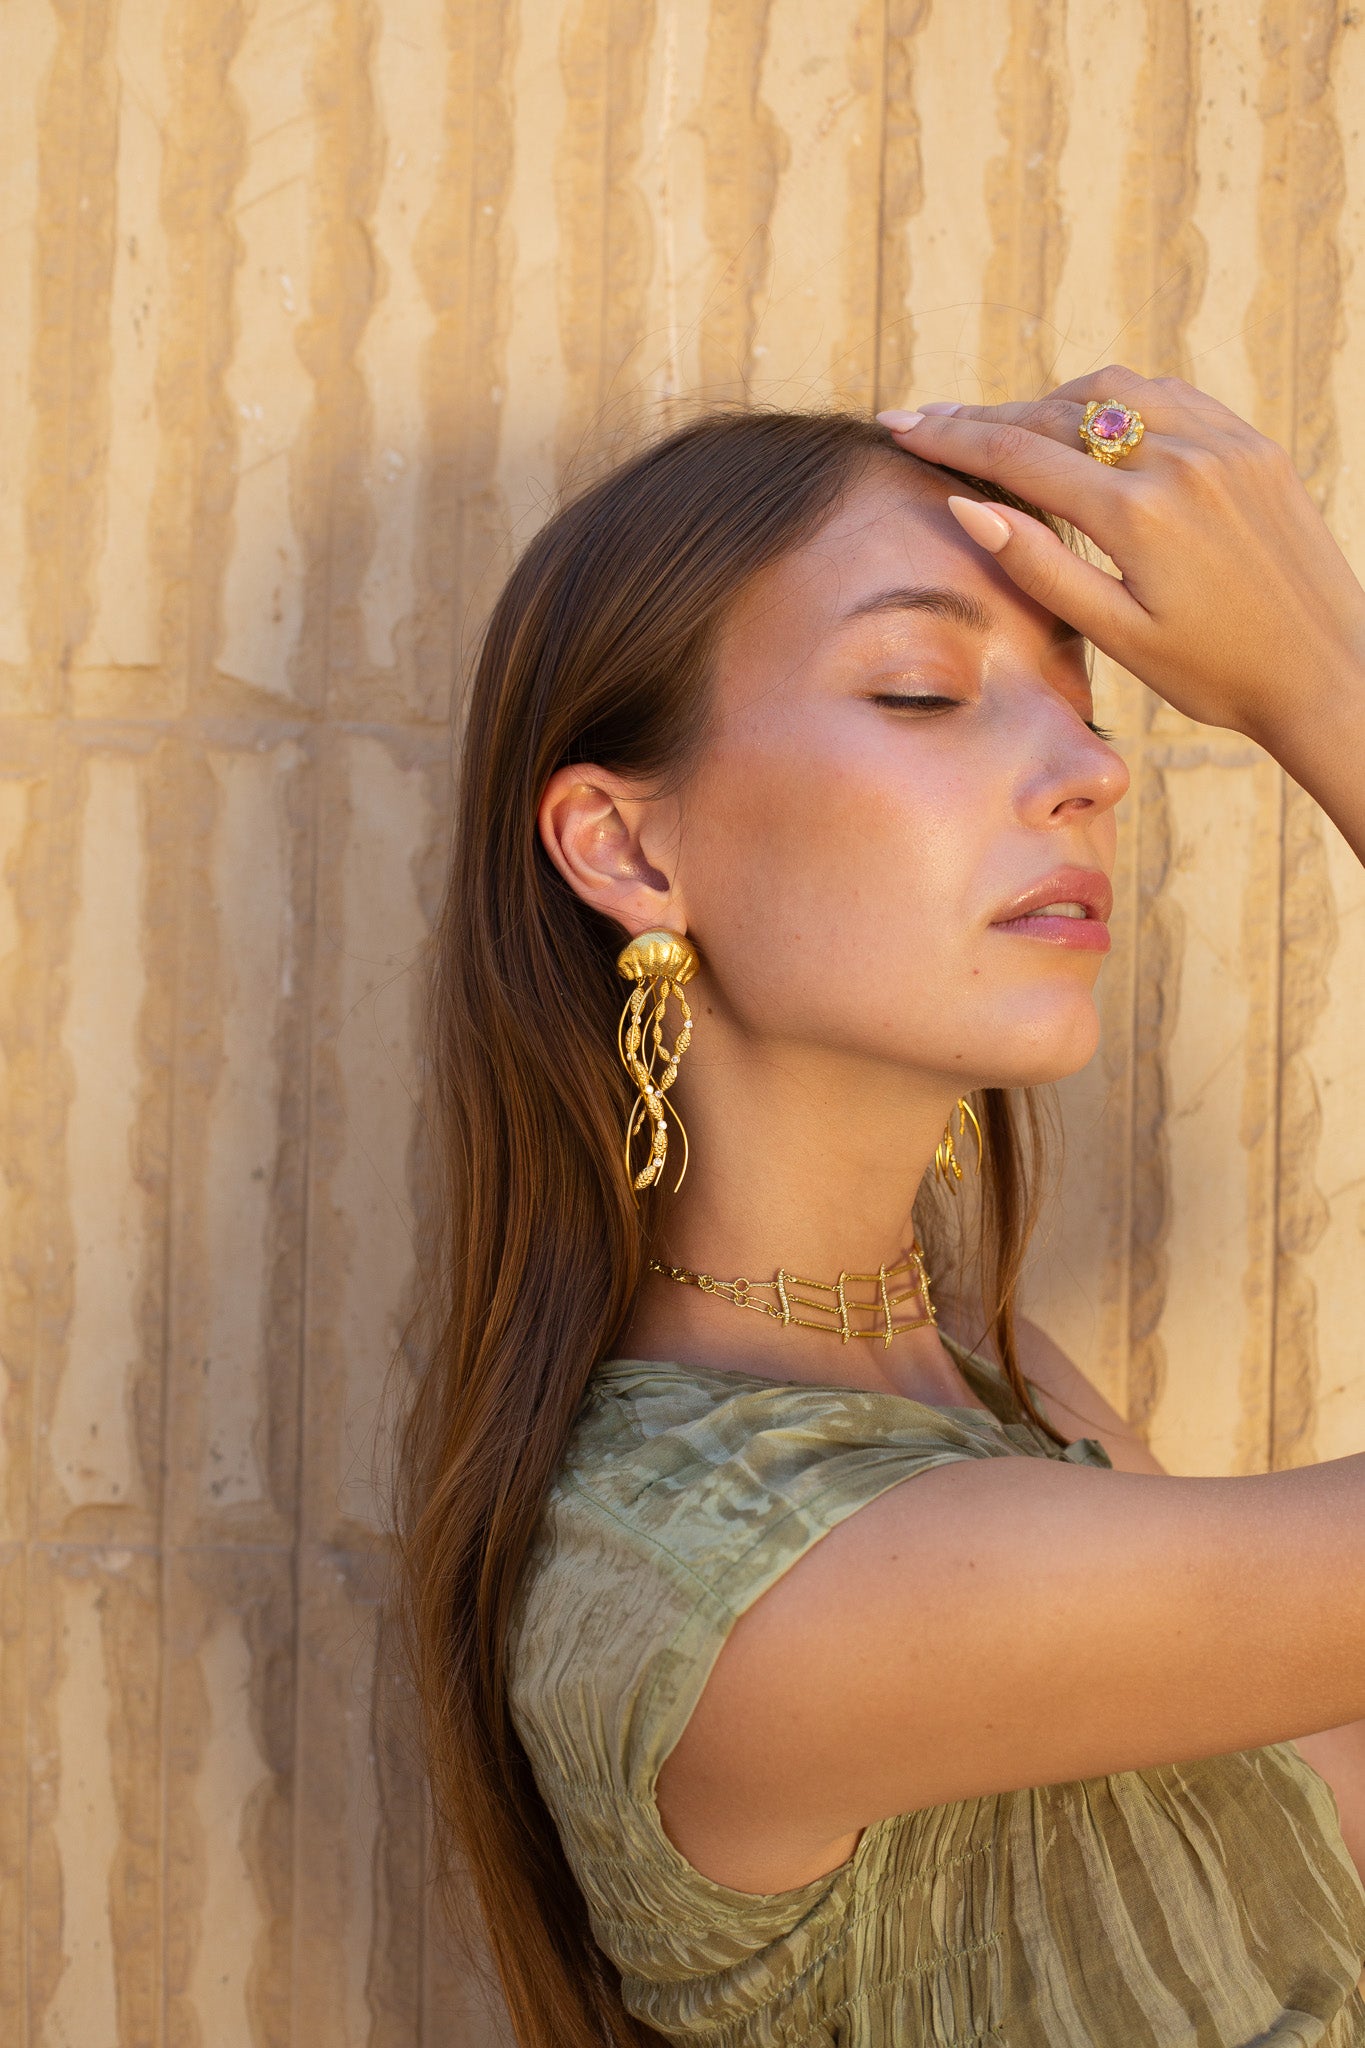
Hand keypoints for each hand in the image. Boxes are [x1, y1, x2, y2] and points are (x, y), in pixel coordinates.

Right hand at [877, 368, 1364, 752]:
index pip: (1019, 456)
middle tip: (929, 422)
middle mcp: (1180, 461)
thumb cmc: (1216, 673)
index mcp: (1138, 515)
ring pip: (1109, 392)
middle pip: (1056, 416)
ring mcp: (1222, 442)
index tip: (899, 426)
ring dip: (1049, 404)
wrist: (1328, 670)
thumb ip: (1040, 566)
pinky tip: (1088, 422)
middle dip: (986, 418)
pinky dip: (1114, 401)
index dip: (950, 439)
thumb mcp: (1117, 636)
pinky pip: (1167, 396)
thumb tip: (968, 505)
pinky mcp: (1250, 443)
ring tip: (1004, 429)